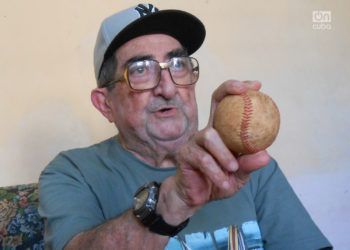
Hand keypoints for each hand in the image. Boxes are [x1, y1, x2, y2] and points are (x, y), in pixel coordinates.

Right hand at [158, 80, 269, 223]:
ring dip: (224, 154)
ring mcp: (194, 141)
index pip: (228, 104)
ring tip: (233, 168)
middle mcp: (208, 130)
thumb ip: (249, 164)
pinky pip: (202, 159)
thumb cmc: (219, 182)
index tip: (257, 86)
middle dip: (228, 89)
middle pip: (215, 100)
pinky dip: (216, 172)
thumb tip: (265, 154)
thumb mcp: (239, 175)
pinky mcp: (184, 154)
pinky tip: (224, 183)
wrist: (197, 198)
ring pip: (210, 135)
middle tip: (244, 92)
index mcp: (222, 132)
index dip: (239, 91)